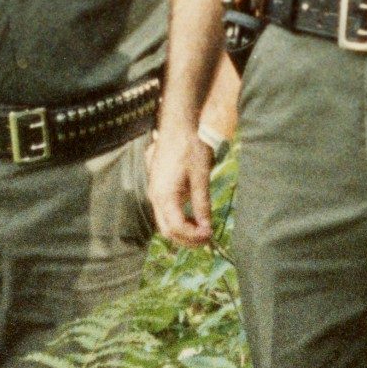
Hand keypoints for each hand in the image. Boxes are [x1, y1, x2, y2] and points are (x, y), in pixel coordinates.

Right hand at [148, 126, 216, 247]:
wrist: (176, 127)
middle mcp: (155, 197)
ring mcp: (155, 194)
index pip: (177, 227)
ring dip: (183, 233)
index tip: (211, 235)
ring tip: (203, 232)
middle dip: (187, 240)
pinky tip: (195, 219)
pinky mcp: (159, 190)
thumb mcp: (200, 176)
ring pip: (165, 224)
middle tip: (208, 241)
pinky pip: (166, 214)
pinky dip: (179, 222)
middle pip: (168, 231)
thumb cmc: (189, 148)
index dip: (194, 236)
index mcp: (164, 195)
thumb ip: (202, 203)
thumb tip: (207, 227)